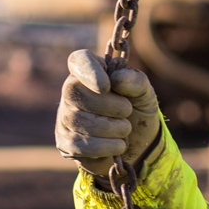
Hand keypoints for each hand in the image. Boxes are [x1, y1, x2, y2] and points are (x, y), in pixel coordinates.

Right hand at [55, 48, 161, 180]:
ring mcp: (65, 118)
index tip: (106, 86)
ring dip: (113, 128)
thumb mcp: (144, 93)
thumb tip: (116, 79)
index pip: (78, 61)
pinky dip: (107, 147)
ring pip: (80, 121)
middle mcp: (71, 91)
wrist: (137, 145)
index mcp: (91, 70)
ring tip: (124, 129)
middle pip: (77, 92)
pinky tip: (117, 145)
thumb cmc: (136, 110)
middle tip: (127, 111)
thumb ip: (135, 81)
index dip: (89, 71)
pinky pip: (83, 145)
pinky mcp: (66, 143)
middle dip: (111, 106)